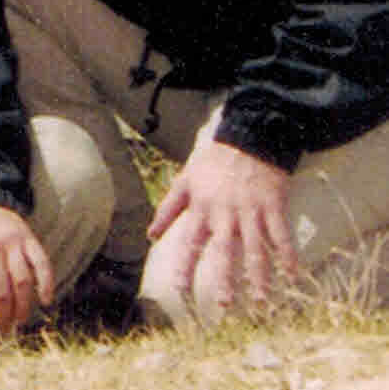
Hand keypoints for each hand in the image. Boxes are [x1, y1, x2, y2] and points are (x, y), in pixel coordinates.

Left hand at [0, 199, 53, 336]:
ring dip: (25, 305)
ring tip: (21, 320)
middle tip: (5, 330)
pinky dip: (47, 283)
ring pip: (23, 281)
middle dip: (4, 316)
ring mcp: (12, 244)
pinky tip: (46, 301)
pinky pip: (42, 263)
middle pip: (2, 292)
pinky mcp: (29, 239)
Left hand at [148, 129, 299, 315]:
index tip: (180, 290)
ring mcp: (251, 212)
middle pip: (224, 251)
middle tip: (225, 304)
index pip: (190, 243)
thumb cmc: (212, 163)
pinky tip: (293, 276)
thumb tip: (150, 235)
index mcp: (202, 209)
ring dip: (259, 275)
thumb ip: (168, 210)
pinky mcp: (273, 207)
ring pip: (256, 248)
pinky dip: (288, 256)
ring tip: (262, 300)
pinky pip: (281, 235)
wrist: (247, 140)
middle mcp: (226, 214)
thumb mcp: (184, 182)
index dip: (185, 266)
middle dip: (225, 278)